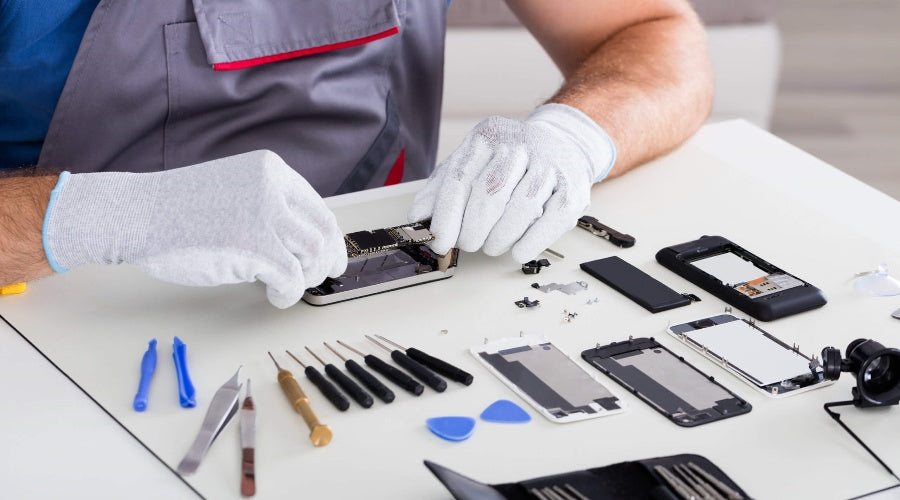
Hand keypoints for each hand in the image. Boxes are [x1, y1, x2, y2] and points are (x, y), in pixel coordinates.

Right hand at [43, 150, 346, 307]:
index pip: (318, 208)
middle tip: (317, 278)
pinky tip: (275, 296)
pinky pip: (291, 277)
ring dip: (307, 277)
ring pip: (314, 253)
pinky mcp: (253, 246)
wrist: (137, 214)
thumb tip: (301, 242)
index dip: (328, 239)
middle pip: (324, 231)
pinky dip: (289, 293)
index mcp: (272, 171)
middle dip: (326, 261)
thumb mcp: (237, 190)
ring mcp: (264, 215)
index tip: (328, 257)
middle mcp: (274, 188)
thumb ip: (268, 206)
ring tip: (287, 286)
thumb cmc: (177, 209)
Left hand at [407, 103, 614, 262]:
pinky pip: (552, 219)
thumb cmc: (507, 162)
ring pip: (522, 207)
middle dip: (473, 229)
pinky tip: (518, 251)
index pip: (460, 178)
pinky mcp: (573, 186)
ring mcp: (550, 164)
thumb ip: (441, 189)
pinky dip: (531, 242)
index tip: (438, 242)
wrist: (561, 144)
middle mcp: (520, 144)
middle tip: (468, 244)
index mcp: (487, 136)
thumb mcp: (469, 165)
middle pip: (490, 193)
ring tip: (491, 246)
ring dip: (500, 237)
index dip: (446, 216)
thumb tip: (417, 220)